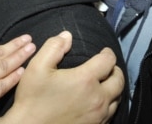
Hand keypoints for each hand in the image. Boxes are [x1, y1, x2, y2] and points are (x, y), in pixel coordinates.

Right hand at [0, 31, 123, 123]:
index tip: (104, 52)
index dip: (107, 53)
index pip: (108, 61)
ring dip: (114, 88)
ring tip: (105, 83)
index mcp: (85, 80)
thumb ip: (53, 47)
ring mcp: (99, 116)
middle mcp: (98, 98)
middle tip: (108, 66)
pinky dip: (108, 104)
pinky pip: (110, 114)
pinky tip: (98, 101)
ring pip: (117, 99)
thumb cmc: (33, 99)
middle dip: (115, 70)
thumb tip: (67, 36)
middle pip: (119, 80)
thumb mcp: (37, 67)